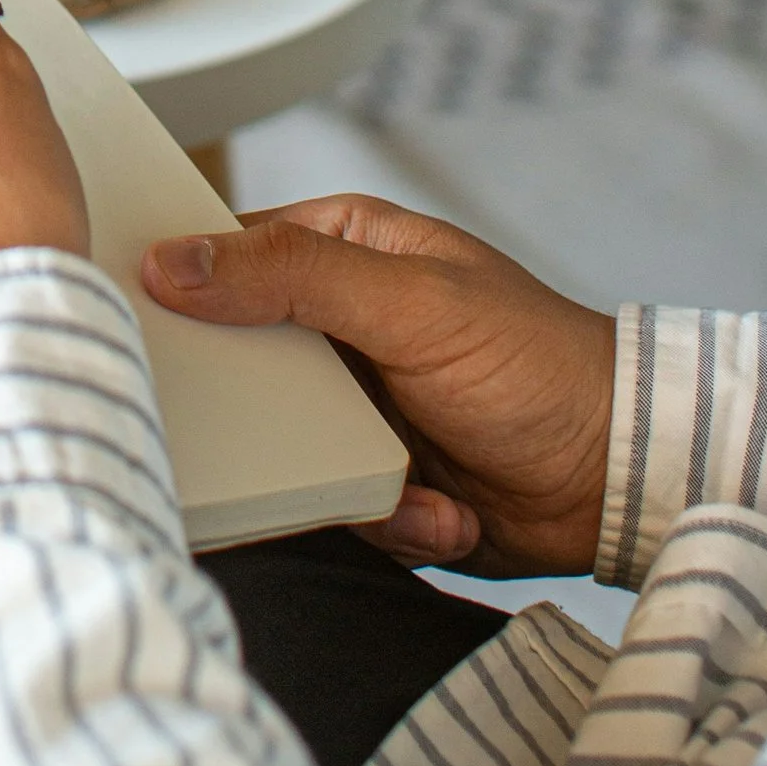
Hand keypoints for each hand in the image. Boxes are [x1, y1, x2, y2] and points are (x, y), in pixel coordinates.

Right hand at [142, 199, 616, 574]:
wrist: (622, 480)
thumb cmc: (536, 363)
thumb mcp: (410, 303)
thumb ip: (292, 276)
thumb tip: (173, 259)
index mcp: (338, 249)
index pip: (223, 253)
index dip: (179, 286)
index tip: (143, 322)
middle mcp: (334, 325)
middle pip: (235, 359)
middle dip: (260, 412)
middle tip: (282, 430)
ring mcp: (351, 404)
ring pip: (276, 443)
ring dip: (336, 474)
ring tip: (407, 478)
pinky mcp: (370, 476)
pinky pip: (329, 504)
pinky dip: (389, 516)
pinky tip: (444, 509)